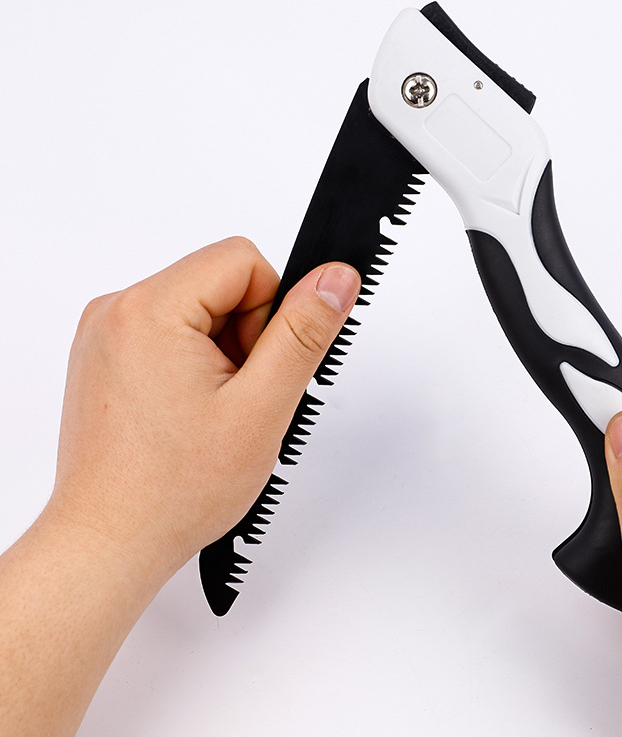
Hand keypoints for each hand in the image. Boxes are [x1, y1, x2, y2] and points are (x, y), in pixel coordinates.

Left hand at [0, 237, 360, 735]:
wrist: (109, 542)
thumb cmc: (172, 490)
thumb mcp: (261, 407)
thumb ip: (303, 333)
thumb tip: (336, 278)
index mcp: (150, 309)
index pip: (244, 260)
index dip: (270, 314)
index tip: (256, 368)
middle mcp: (117, 309)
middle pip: (220, 283)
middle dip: (245, 336)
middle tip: (233, 398)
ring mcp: (105, 333)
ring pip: (199, 310)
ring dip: (222, 353)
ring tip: (208, 411)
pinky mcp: (105, 355)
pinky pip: (171, 332)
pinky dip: (193, 363)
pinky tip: (188, 411)